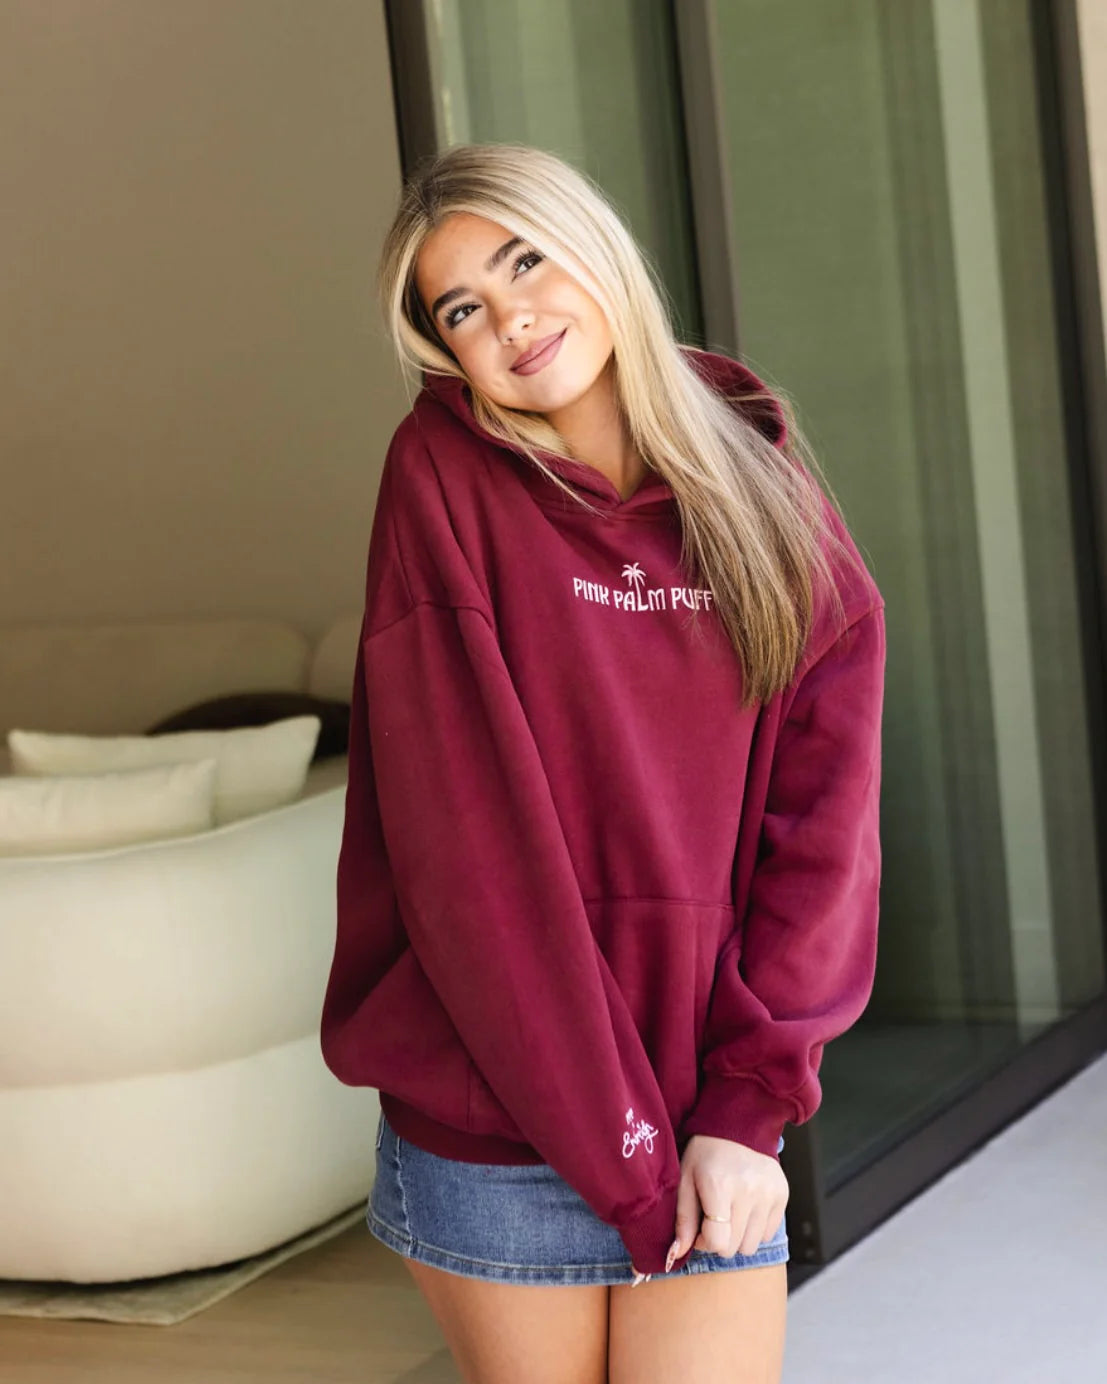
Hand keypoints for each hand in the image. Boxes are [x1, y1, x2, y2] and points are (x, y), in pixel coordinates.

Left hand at [666, 1134, 787, 1266]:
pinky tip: (746, 1206)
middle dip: (720, 1239)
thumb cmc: (706, 1153)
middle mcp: (748, 1191)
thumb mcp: (685, 1180)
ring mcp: (769, 1193)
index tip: (701, 1227)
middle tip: (714, 1217)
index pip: (717, 1243)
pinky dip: (755, 1228)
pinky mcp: (783, 1194)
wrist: (737, 1125)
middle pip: (734, 1248)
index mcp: (719, 1186)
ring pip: (752, 1245)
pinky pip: (768, 1234)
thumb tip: (676, 1254)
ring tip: (731, 1212)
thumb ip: (683, 1219)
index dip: (704, 1242)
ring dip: (738, 1236)